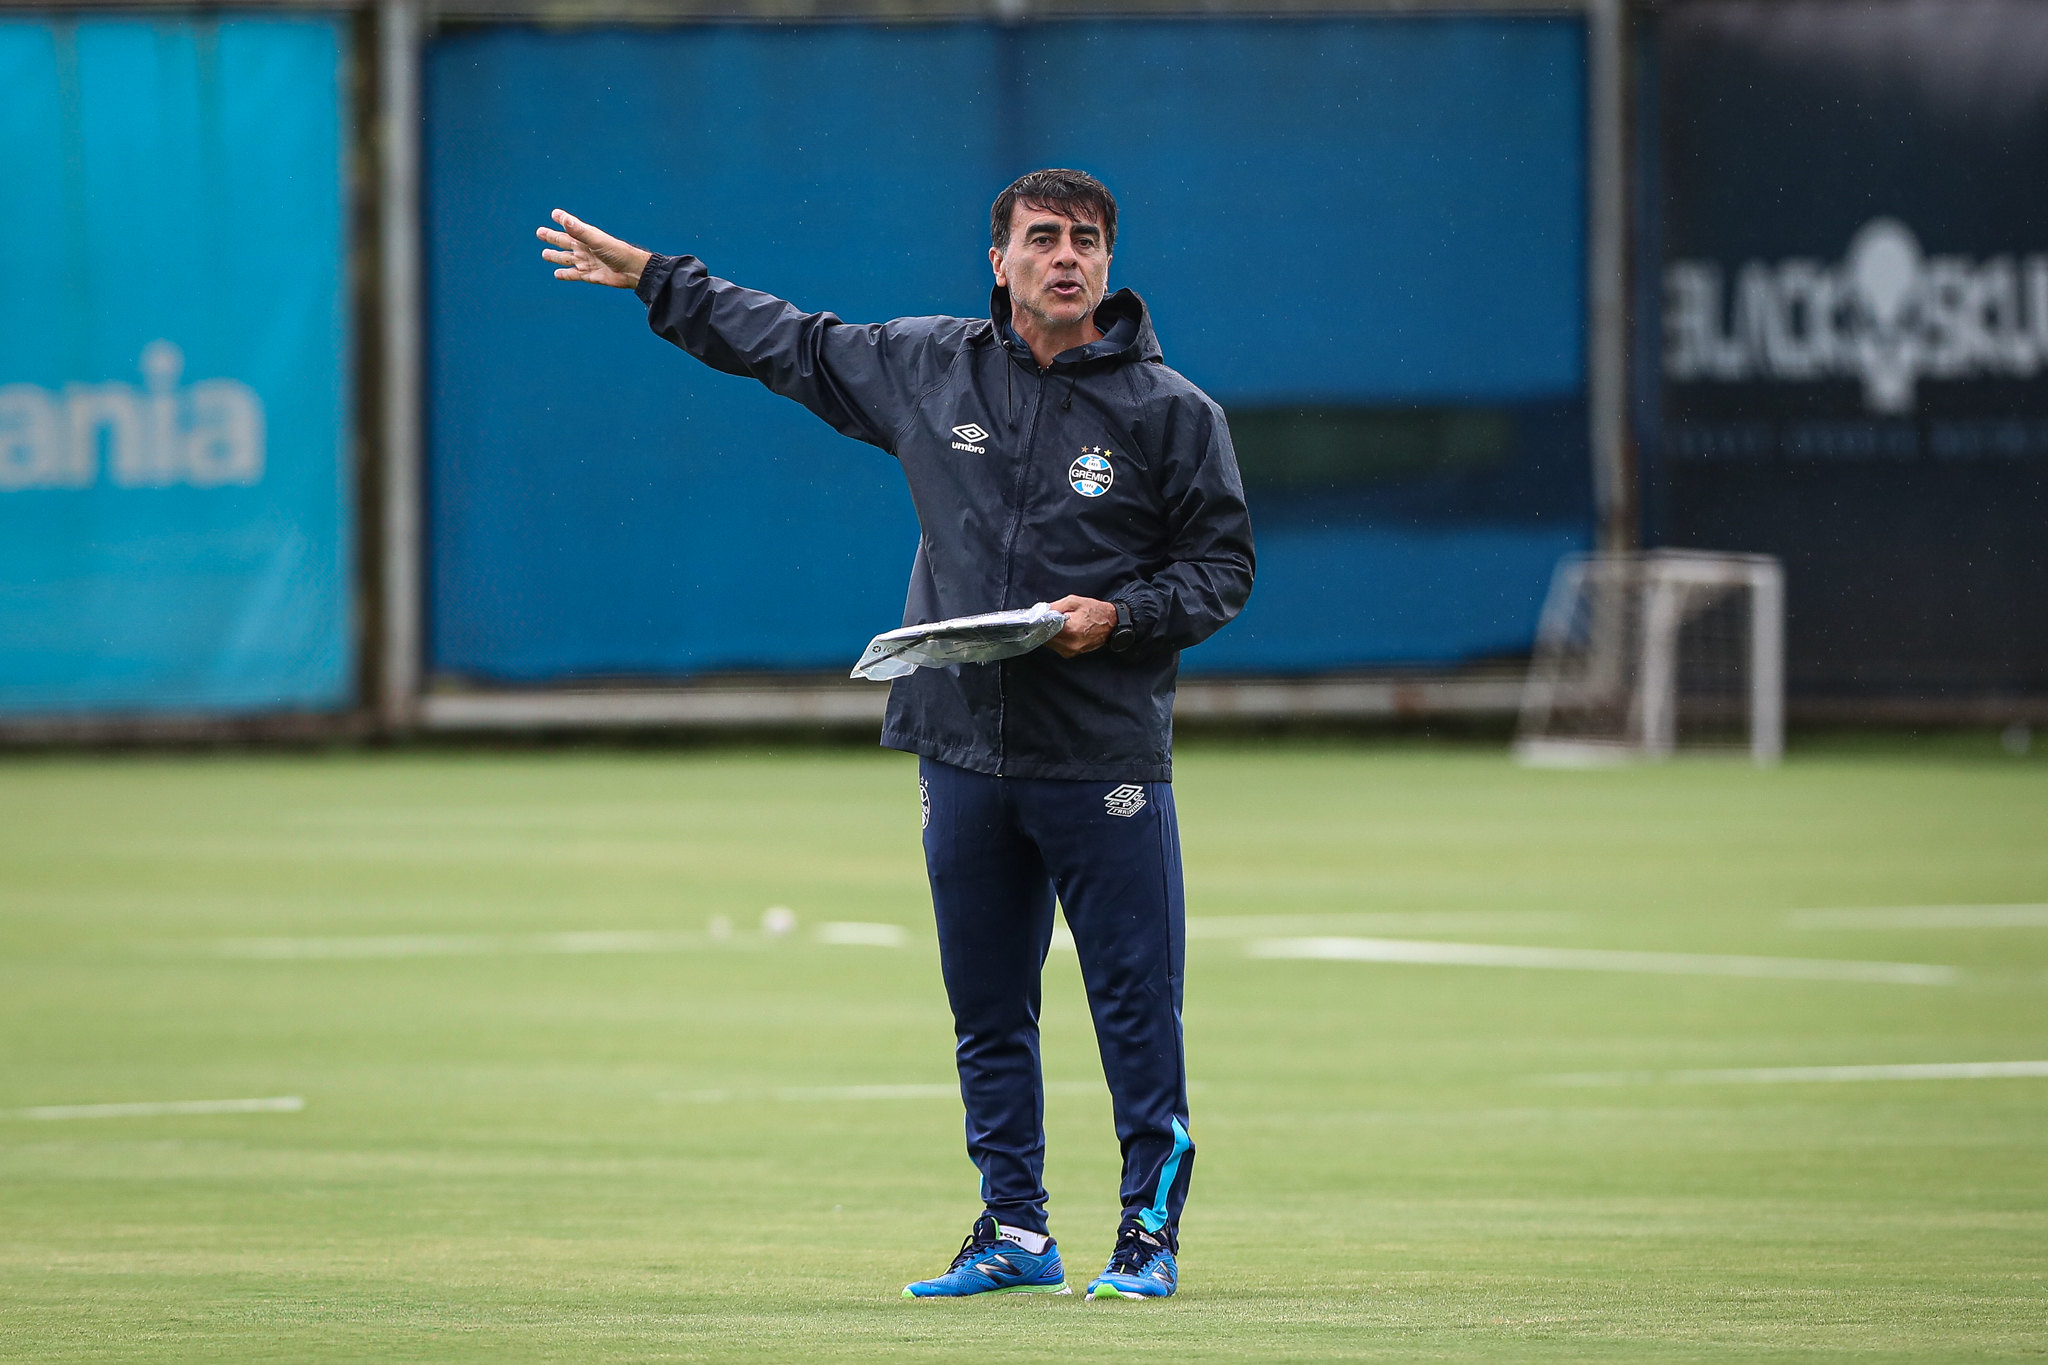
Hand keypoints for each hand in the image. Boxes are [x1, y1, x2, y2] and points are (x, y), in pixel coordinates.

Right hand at [537, 209, 651, 288]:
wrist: (631, 271)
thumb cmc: (617, 252)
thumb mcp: (596, 240)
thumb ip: (579, 231)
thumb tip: (564, 219)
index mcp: (586, 236)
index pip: (570, 225)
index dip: (562, 219)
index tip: (554, 213)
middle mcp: (584, 247)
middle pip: (563, 241)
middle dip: (551, 237)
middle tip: (540, 232)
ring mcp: (585, 261)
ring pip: (565, 258)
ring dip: (555, 256)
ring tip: (544, 254)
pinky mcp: (588, 275)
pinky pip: (573, 274)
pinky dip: (564, 274)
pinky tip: (556, 274)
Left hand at [1044, 595, 1116, 656]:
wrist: (1111, 623)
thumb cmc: (1096, 611)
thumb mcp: (1074, 601)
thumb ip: (1055, 606)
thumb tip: (1042, 611)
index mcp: (1070, 629)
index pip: (1044, 629)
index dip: (1039, 623)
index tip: (1038, 619)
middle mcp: (1070, 643)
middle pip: (1044, 637)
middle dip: (1044, 628)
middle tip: (1050, 620)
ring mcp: (1070, 650)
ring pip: (1049, 643)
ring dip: (1050, 634)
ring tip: (1060, 625)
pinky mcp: (1071, 654)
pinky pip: (1056, 647)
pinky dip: (1056, 639)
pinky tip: (1064, 632)